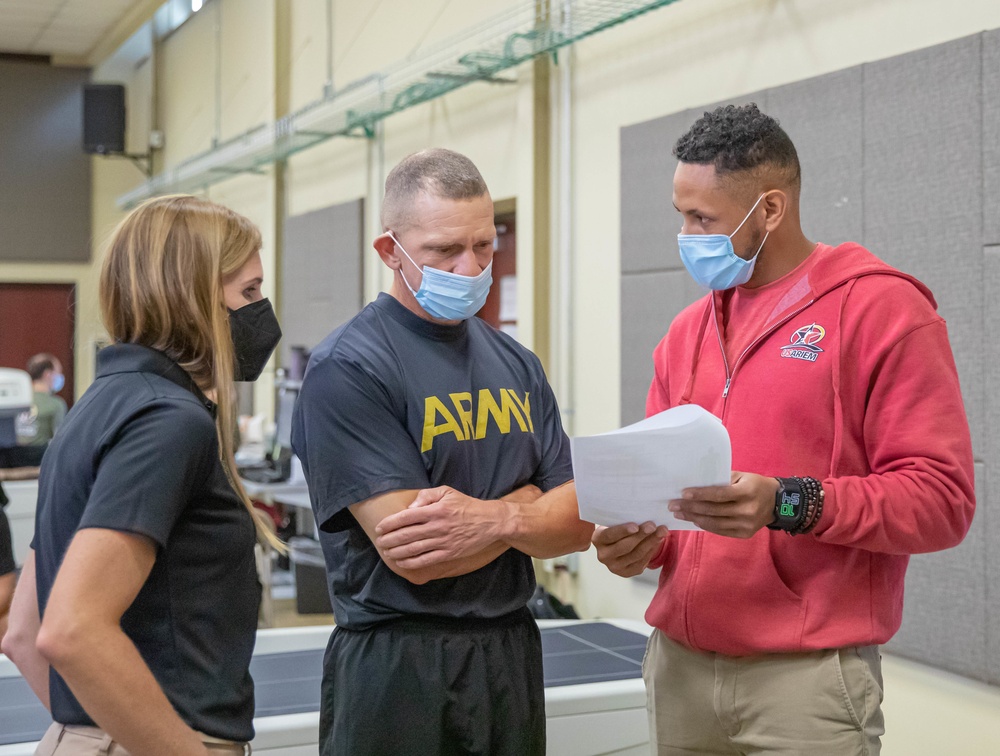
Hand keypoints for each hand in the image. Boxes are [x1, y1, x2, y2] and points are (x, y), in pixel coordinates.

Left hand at [374, 486, 508, 567]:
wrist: (490, 522)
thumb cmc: (466, 505)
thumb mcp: (447, 492)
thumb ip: (426, 496)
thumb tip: (410, 507)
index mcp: (436, 510)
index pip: (406, 517)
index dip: (389, 523)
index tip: (379, 528)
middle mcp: (438, 526)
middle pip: (406, 535)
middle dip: (389, 539)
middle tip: (379, 542)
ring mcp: (443, 541)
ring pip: (414, 549)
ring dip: (397, 552)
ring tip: (387, 552)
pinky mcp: (449, 553)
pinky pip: (426, 560)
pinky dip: (411, 563)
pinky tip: (402, 562)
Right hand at [592, 522, 667, 577]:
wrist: (617, 544)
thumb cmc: (618, 527)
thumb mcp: (615, 522)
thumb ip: (624, 519)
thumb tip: (643, 515)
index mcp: (597, 539)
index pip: (610, 535)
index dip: (622, 531)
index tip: (636, 526)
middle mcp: (603, 555)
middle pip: (625, 546)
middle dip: (641, 535)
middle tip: (653, 526)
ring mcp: (614, 567)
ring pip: (636, 554)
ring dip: (651, 542)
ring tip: (661, 531)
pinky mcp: (626, 573)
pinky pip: (641, 562)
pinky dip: (652, 550)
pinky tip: (658, 540)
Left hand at [668, 471, 776, 537]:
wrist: (777, 503)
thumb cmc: (755, 485)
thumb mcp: (741, 476)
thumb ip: (721, 480)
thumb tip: (696, 484)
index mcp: (747, 492)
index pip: (719, 494)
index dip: (700, 495)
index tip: (683, 494)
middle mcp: (747, 510)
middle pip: (713, 510)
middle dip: (690, 508)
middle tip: (673, 505)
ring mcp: (746, 524)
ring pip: (714, 523)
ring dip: (694, 518)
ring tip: (679, 514)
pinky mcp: (745, 534)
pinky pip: (720, 531)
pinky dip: (705, 525)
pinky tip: (694, 520)